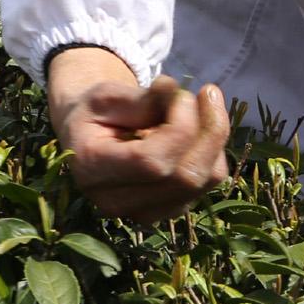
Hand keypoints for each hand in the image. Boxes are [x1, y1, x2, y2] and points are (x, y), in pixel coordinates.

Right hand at [46, 47, 229, 220]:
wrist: (88, 140)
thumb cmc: (95, 114)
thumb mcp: (105, 96)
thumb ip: (138, 97)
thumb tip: (172, 90)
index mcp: (93, 170)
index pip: (152, 162)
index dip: (179, 127)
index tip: (182, 94)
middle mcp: (119, 202)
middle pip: (186, 176)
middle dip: (209, 130)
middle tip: (207, 92)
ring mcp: (147, 213)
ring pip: (206, 178)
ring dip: (215, 136)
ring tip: (201, 105)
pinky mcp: (171, 210)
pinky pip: (210, 180)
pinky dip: (214, 148)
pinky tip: (198, 127)